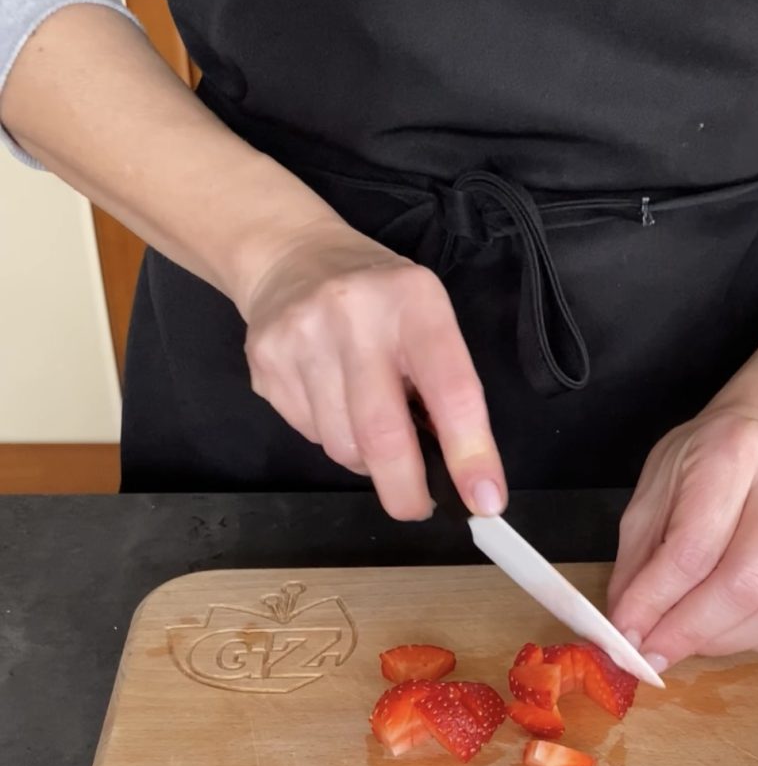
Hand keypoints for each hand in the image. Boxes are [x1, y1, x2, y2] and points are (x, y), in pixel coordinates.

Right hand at [238, 226, 505, 520]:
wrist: (291, 257)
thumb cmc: (380, 300)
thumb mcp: (428, 319)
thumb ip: (444, 385)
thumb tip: (460, 468)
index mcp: (414, 302)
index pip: (451, 390)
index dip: (471, 454)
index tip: (486, 501)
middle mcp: (353, 315)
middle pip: (382, 434)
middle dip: (406, 489)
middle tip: (417, 508)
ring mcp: (300, 339)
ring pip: (341, 445)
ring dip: (366, 460)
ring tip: (371, 425)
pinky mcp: (264, 364)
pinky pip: (308, 435)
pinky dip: (332, 438)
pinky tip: (333, 403)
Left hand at [607, 407, 757, 672]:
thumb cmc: (703, 461)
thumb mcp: (654, 489)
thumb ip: (639, 559)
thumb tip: (627, 627)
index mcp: (733, 454)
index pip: (693, 547)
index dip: (655, 601)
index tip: (626, 636)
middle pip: (745, 583)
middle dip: (689, 632)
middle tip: (652, 653)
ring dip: (725, 641)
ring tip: (686, 639)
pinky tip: (727, 628)